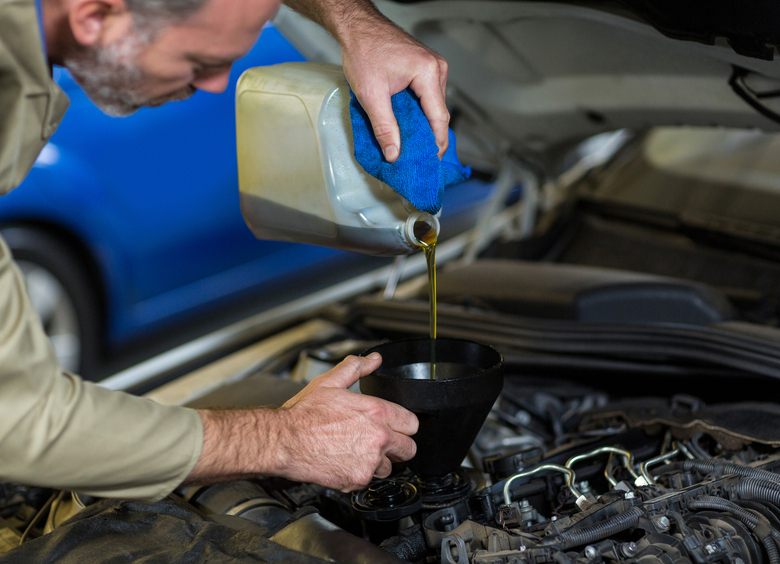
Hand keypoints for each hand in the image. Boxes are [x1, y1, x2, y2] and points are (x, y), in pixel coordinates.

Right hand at [277, 353, 417, 490]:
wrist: (284, 442)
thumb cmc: (304, 414)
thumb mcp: (330, 382)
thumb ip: (356, 368)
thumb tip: (373, 360)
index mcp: (376, 412)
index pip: (412, 423)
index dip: (403, 424)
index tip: (395, 426)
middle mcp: (378, 438)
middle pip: (409, 449)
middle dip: (397, 445)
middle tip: (381, 441)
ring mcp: (369, 461)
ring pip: (390, 467)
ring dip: (379, 462)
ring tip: (359, 451)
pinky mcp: (358, 480)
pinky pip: (370, 480)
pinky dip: (361, 474)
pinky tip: (347, 461)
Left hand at [341, 17, 449, 162]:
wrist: (357, 26)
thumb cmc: (363, 51)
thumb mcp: (371, 95)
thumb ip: (384, 127)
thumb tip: (394, 154)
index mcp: (429, 73)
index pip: (439, 118)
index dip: (435, 144)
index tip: (429, 163)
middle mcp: (437, 69)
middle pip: (438, 113)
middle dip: (429, 137)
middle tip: (417, 159)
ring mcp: (433, 67)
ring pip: (433, 106)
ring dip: (422, 125)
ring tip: (410, 145)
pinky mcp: (425, 68)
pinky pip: (427, 96)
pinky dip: (418, 112)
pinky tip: (407, 125)